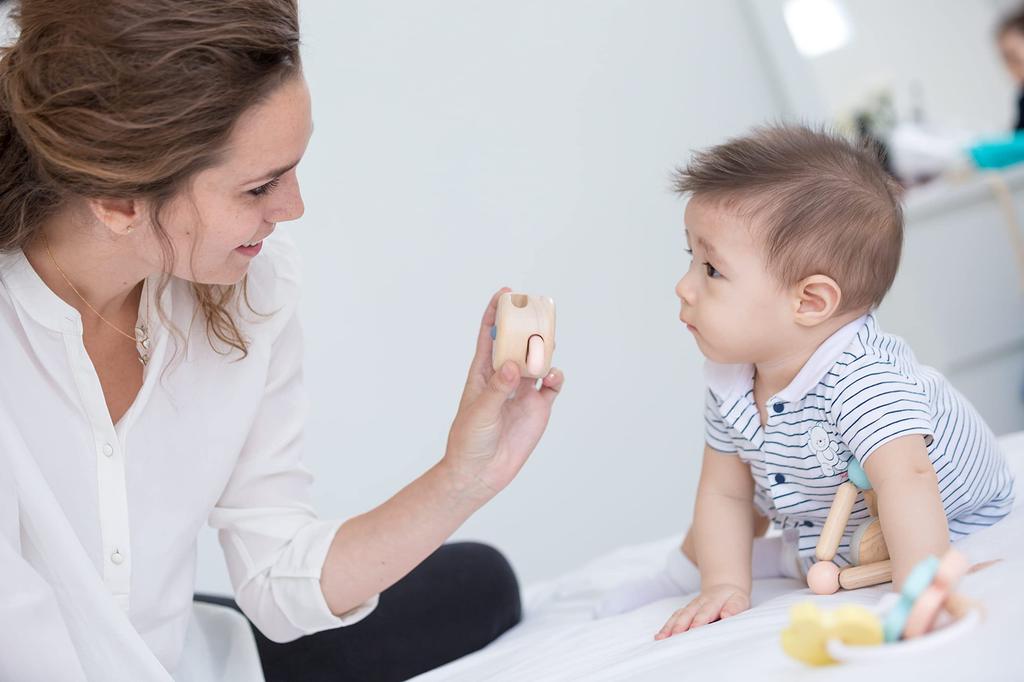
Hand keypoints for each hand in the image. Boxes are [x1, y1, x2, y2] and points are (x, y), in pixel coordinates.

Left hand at [442, 288, 563, 499]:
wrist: (480, 473)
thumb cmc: (469, 440)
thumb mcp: (479, 412)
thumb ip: (498, 389)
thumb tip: (513, 366)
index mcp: (483, 372)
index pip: (488, 336)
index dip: (496, 312)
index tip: (506, 293)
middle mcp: (505, 377)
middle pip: (519, 342)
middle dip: (528, 325)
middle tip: (538, 311)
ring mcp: (523, 392)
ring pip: (539, 360)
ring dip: (546, 349)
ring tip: (550, 343)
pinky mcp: (538, 408)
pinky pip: (552, 385)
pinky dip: (556, 376)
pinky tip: (553, 377)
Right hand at [655, 583, 749, 639]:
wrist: (723, 587)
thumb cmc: (733, 599)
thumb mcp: (739, 600)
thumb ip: (734, 608)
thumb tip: (726, 615)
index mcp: (714, 601)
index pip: (706, 611)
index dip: (700, 619)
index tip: (694, 628)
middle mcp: (699, 603)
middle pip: (688, 613)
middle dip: (680, 624)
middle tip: (673, 635)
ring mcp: (690, 607)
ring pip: (678, 616)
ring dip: (669, 627)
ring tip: (661, 638)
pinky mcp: (685, 612)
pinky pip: (674, 618)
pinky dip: (667, 627)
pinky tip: (659, 636)